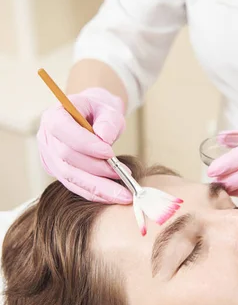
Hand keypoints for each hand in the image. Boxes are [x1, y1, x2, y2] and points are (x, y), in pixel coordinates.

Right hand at [37, 87, 130, 202]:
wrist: (94, 118)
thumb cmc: (100, 111)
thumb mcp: (108, 109)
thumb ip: (108, 121)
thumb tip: (105, 138)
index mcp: (54, 116)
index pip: (62, 130)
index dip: (85, 144)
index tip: (110, 153)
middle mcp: (46, 138)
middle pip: (67, 159)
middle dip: (96, 170)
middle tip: (124, 176)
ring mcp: (49, 158)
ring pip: (70, 178)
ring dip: (98, 188)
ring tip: (122, 193)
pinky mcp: (58, 172)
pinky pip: (74, 186)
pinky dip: (94, 193)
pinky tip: (113, 195)